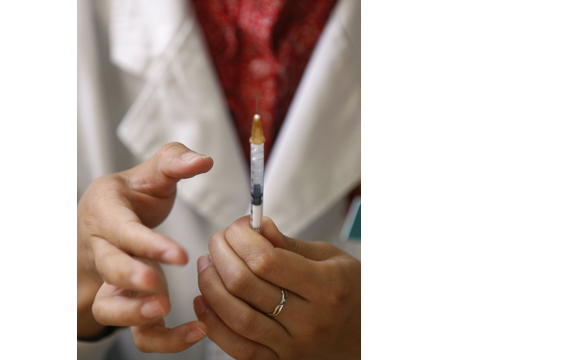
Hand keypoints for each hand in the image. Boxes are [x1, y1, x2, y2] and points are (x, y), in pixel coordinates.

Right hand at [77, 142, 211, 351]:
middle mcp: (102, 250)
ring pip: (111, 307)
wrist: (102, 225)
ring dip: (135, 314)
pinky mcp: (127, 306)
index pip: (122, 231)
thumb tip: (202, 160)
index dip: (147, 245)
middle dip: (131, 278)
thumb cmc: (130, 200)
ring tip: (164, 312)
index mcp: (105, 213)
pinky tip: (196, 332)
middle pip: (109, 268)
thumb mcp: (149, 175)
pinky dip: (163, 339)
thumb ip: (174, 162)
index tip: (178, 255)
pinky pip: (137, 332)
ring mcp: (111, 282)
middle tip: (158, 286)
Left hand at [194, 216, 359, 358]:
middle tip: (217, 241)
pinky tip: (205, 301)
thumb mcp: (331, 258)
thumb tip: (255, 225)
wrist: (367, 336)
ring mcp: (293, 347)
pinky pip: (237, 347)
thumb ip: (288, 244)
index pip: (266, 260)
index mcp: (327, 288)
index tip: (236, 227)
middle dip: (220, 255)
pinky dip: (213, 323)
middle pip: (244, 285)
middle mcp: (309, 321)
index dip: (240, 237)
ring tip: (207, 265)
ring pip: (235, 316)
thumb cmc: (349, 291)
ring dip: (210, 286)